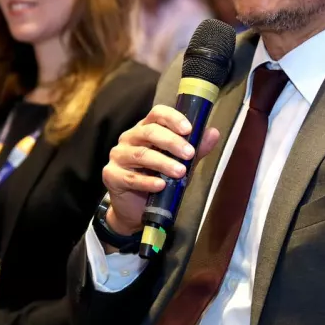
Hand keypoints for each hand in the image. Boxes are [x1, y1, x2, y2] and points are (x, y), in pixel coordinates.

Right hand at [102, 105, 220, 233]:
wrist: (137, 210)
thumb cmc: (159, 181)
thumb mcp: (181, 164)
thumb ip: (196, 150)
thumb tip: (213, 133)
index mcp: (146, 129)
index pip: (157, 114)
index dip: (172, 118)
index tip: (189, 129)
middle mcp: (129, 138)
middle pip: (149, 132)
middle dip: (171, 142)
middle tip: (190, 154)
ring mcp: (118, 156)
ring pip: (141, 154)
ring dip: (163, 163)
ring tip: (180, 172)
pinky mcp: (111, 175)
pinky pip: (130, 177)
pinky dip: (147, 182)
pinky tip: (160, 186)